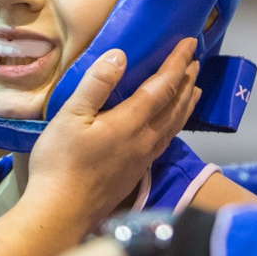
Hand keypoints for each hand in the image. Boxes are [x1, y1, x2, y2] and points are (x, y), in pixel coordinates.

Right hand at [24, 38, 201, 230]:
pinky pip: (166, 141)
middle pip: (174, 105)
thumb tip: (121, 55)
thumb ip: (97, 84)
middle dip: (186, 81)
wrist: (62, 212)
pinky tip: (170, 127)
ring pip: (174, 125)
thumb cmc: (60, 162)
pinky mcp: (137, 173)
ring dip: (186, 104)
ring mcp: (143, 158)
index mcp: (130, 121)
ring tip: (194, 91)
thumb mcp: (71, 116)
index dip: (177, 63)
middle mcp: (145, 139)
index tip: (189, 43)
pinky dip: (175, 125)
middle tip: (195, 62)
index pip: (163, 86)